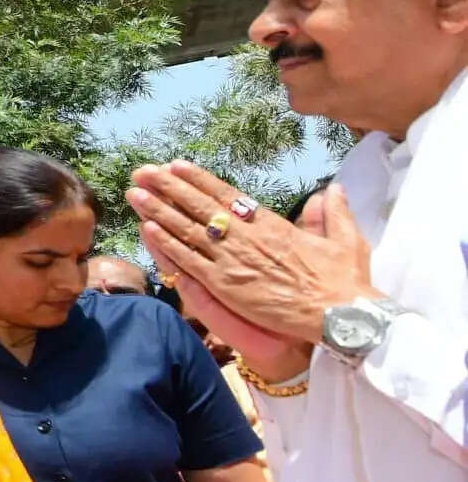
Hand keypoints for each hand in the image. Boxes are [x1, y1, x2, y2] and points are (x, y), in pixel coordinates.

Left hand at [129, 162, 371, 346]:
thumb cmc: (345, 282)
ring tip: (134, 192)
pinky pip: (189, 261)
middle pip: (199, 206)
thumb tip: (335, 189)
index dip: (199, 179)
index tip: (176, 165)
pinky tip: (147, 229)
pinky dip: (167, 243)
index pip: (228, 196)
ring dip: (158, 209)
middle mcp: (247, 237)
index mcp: (272, 225)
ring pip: (187, 229)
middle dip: (168, 187)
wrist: (341, 316)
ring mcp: (232, 261)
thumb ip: (334, 213)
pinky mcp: (225, 286)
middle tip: (142, 171)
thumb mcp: (346, 241)